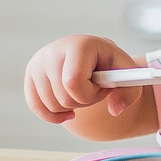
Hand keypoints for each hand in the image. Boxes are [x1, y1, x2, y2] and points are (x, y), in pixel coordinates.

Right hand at [24, 35, 153, 130]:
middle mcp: (53, 50)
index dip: (90, 93)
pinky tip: (68, 111)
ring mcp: (38, 62)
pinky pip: (36, 106)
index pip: (73, 83)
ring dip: (71, 107)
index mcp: (78, 45)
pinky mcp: (30, 75)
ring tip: (81, 90)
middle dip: (83, 101)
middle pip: (63, 97)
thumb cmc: (110, 65)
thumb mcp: (127, 75)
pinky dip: (53, 116)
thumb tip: (115, 110)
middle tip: (92, 88)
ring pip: (51, 105)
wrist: (93, 56)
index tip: (100, 84)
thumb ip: (130, 92)